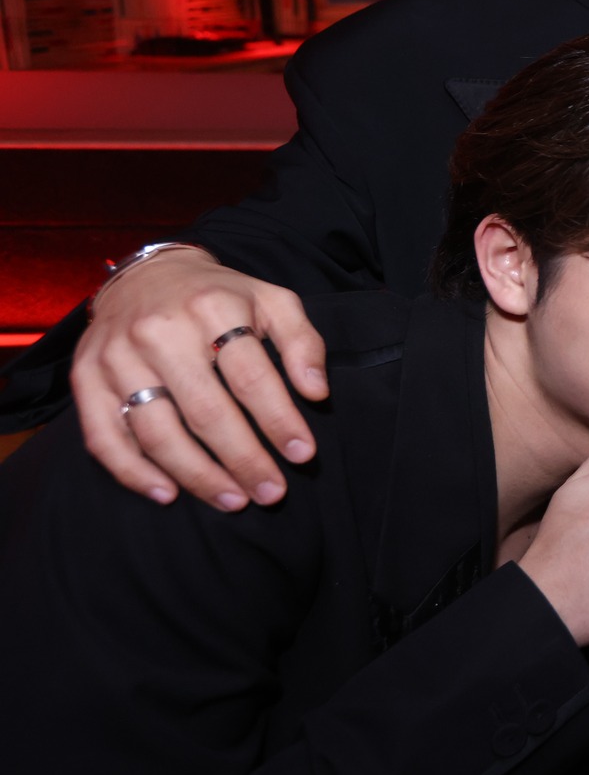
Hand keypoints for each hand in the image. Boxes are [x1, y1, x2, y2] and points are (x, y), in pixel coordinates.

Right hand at [74, 247, 326, 511]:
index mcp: (213, 308)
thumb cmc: (220, 298)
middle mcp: (159, 332)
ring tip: (233, 499)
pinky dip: (134, 472)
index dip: (280, 421)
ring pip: (157, 432)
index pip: (251, 377)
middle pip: (206, 412)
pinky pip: (104, 437)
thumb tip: (316, 393)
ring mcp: (117, 357)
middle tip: (272, 493)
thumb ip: (303, 342)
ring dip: (197, 475)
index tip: (303, 455)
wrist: (146, 275)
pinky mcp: (85, 378)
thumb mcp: (272, 301)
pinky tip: (168, 493)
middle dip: (244, 460)